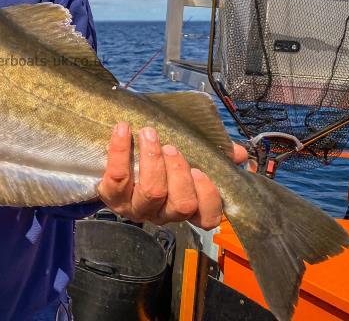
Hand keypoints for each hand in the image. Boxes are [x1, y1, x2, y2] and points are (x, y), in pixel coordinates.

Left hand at [97, 123, 248, 228]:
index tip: (201, 171)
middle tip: (171, 147)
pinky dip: (120, 150)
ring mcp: (135, 208)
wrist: (113, 158)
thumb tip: (238, 153)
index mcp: (185, 207)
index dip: (208, 197)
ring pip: (152, 192)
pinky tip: (123, 129)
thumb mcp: (188, 154)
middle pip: (181, 204)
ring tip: (149, 134)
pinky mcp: (110, 197)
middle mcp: (162, 213)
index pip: (207, 218)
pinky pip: (117, 177)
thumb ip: (215, 154)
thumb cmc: (158, 159)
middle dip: (179, 172)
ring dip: (153, 160)